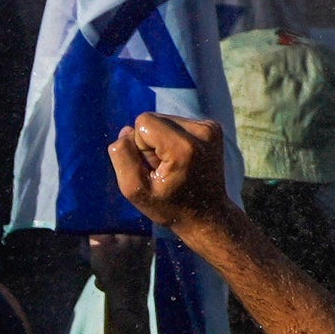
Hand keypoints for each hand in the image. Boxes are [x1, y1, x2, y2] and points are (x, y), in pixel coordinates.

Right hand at [109, 111, 238, 239]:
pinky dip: (172, 140)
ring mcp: (211, 128)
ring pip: (163, 120)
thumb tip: (127, 129)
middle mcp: (203, 132)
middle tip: (164, 170)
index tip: (155, 168)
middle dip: (149, 143)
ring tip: (173, 167)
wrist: (206, 214)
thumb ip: (122, 156)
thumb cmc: (169, 205)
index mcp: (184, 147)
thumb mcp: (134, 189)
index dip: (139, 146)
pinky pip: (175, 123)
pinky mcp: (212, 128)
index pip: (144, 121)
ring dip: (160, 142)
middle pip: (153, 118)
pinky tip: (182, 160)